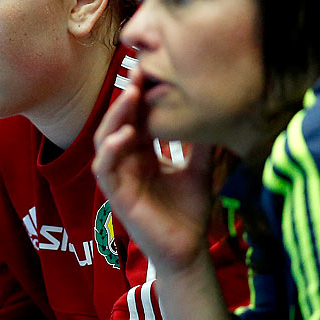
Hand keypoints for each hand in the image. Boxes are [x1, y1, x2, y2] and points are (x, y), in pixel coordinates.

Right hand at [92, 67, 214, 274]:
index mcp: (142, 152)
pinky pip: (105, 168)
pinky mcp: (115, 195)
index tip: (151, 69)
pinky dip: (112, 149)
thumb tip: (214, 111)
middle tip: (138, 71)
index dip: (140, 93)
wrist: (188, 250)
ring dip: (116, 116)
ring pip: (105, 138)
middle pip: (118, 120)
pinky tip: (127, 135)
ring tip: (131, 95)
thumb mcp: (199, 169)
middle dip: (126, 96)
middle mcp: (126, 160)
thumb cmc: (189, 211)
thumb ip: (200, 143)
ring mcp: (118, 177)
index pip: (136, 116)